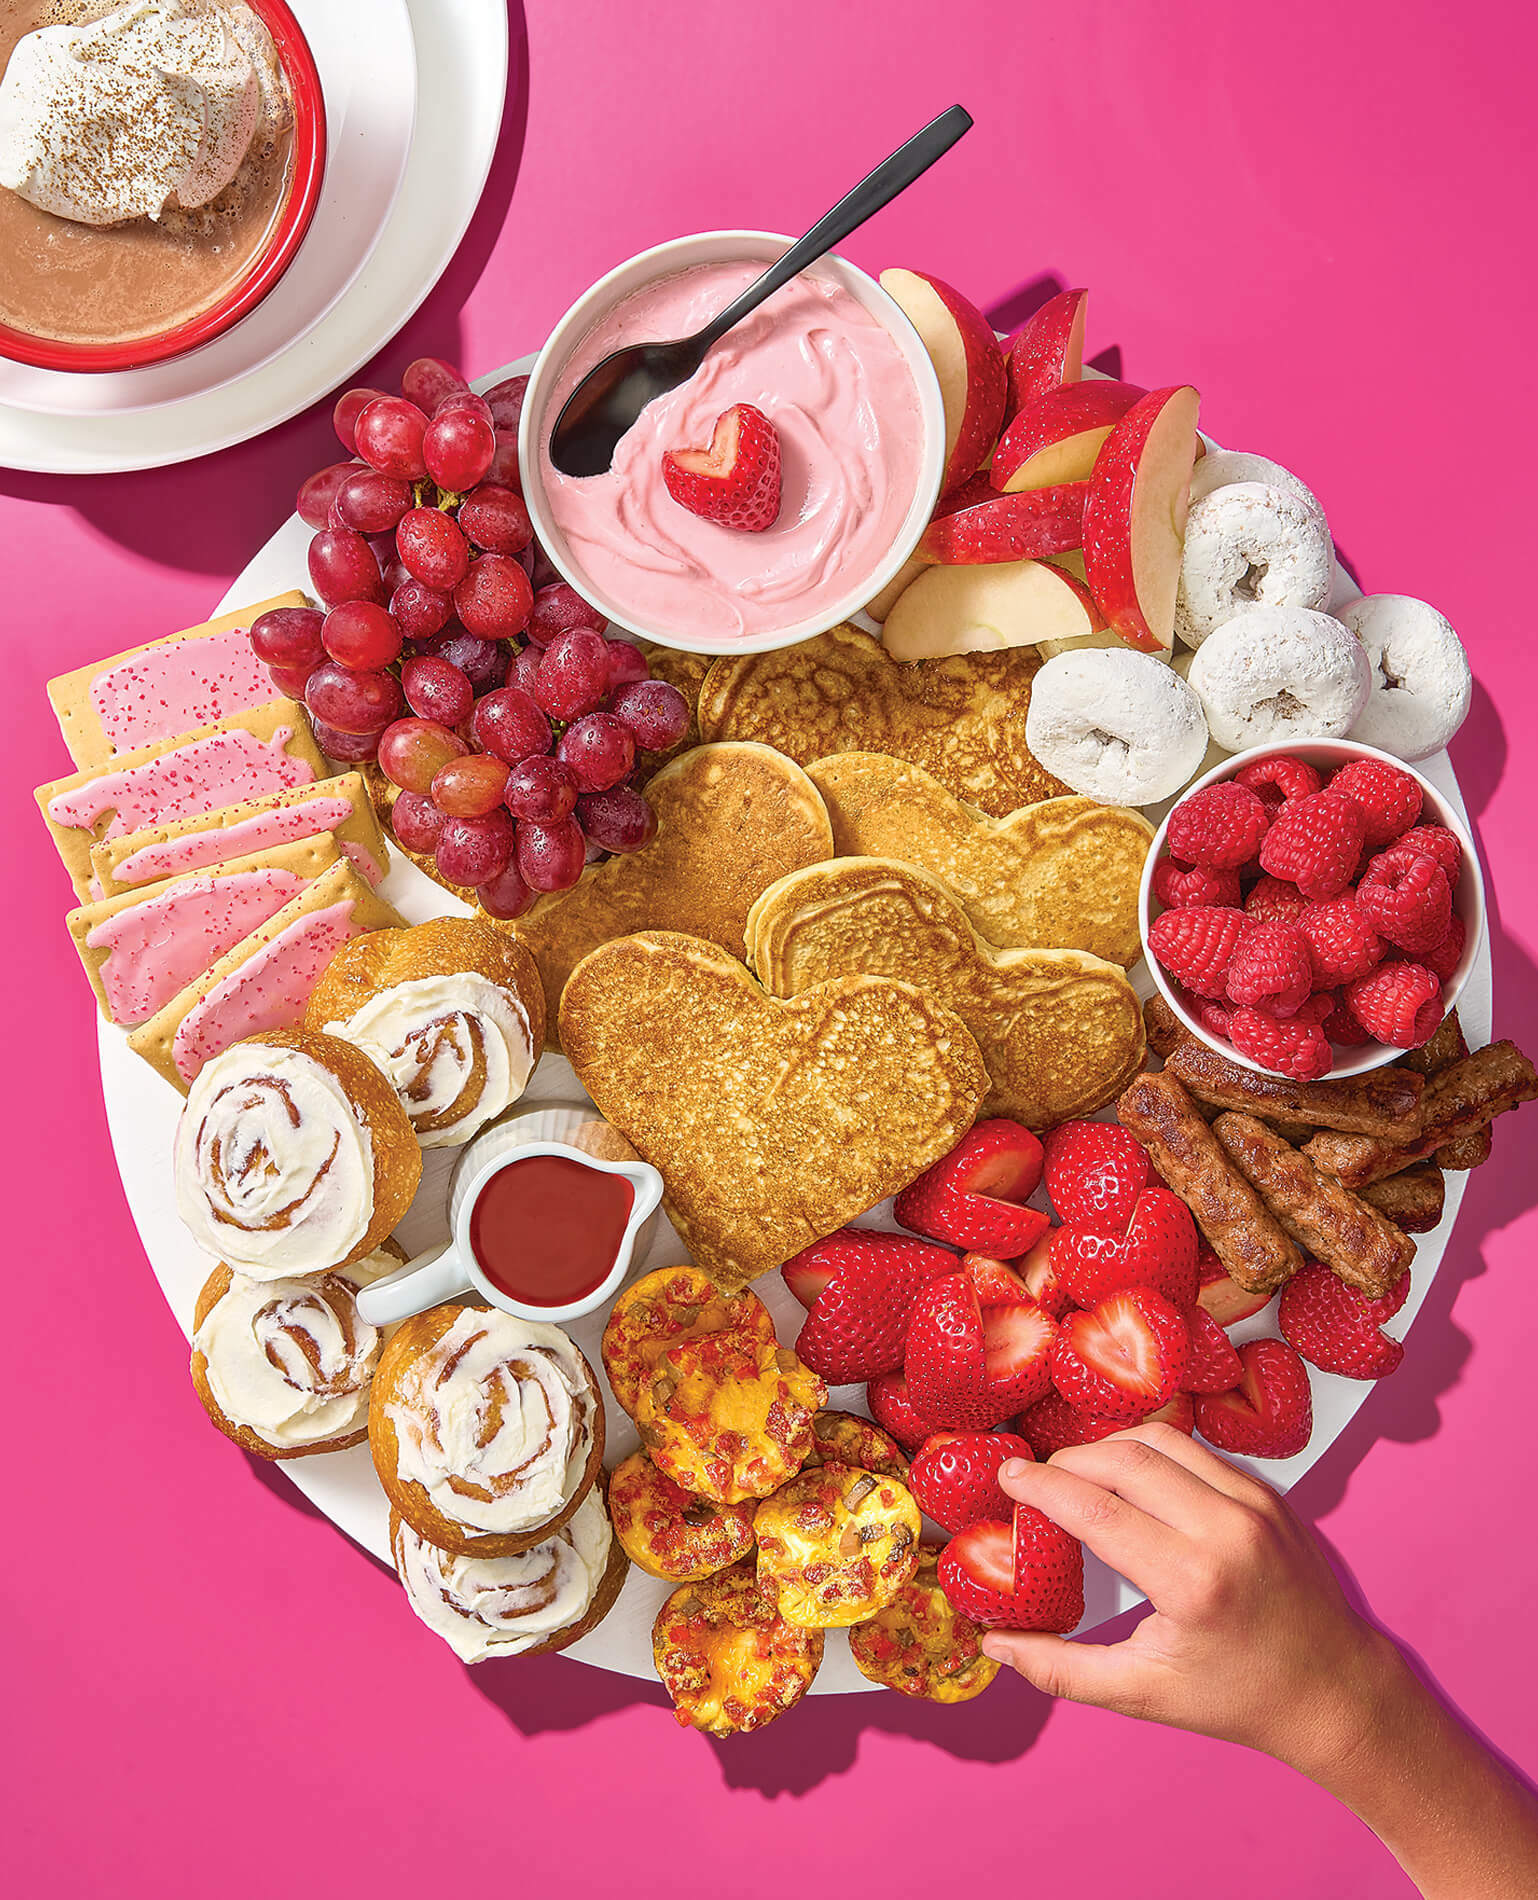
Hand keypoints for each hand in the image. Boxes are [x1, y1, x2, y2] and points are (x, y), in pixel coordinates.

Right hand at [983, 1422, 1396, 1773]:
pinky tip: (1129, 1476)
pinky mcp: (1268, 1493)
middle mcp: (1226, 1530)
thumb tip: (994, 1644)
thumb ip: (1061, 1670)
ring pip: (1160, 1441)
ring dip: (1108, 1448)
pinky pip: (1195, 1450)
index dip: (1041, 1487)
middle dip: (1067, 1462)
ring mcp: (1254, 1504)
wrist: (1336, 1691)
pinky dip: (1151, 1453)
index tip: (1007, 1478)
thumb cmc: (1239, 1698)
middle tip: (1036, 1479)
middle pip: (1123, 1459)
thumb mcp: (1143, 1694)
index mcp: (1192, 1582)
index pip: (1096, 1510)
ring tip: (1077, 1474)